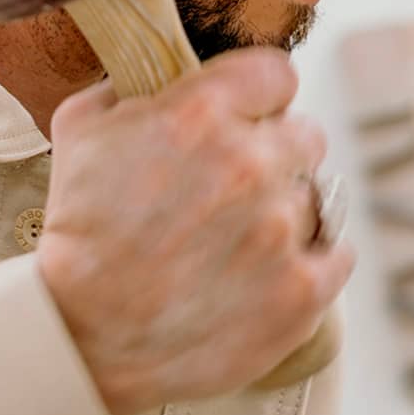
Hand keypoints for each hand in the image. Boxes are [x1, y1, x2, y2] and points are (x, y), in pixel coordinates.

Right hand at [38, 49, 355, 414]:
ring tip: (240, 248)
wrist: (81, 339)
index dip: (257, 103)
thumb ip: (132, 88)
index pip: (276, 77)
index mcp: (201, 114)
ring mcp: (282, 230)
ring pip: (317, 198)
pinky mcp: (302, 291)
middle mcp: (250, 165)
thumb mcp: (79, 133)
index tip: (242, 128)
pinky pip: (337, 255)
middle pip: (304, 136)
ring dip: (287, 215)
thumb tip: (161, 75)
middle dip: (274, 159)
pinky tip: (272, 275)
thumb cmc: (77, 238)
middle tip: (235, 197)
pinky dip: (312, 263)